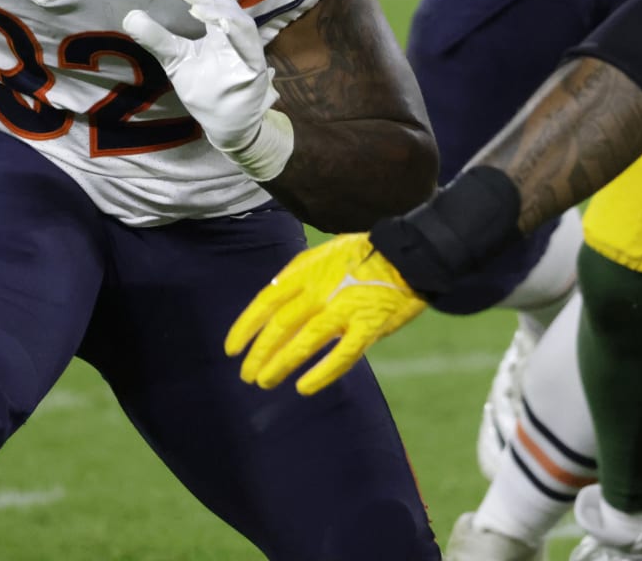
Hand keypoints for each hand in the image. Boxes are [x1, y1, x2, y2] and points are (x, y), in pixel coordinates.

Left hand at [123, 0, 293, 180]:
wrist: (225, 125)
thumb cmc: (205, 92)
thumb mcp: (175, 62)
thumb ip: (157, 40)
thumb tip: (130, 16)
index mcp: (219, 33)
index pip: (209, 4)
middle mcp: (236, 38)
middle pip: (226, 7)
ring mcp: (249, 52)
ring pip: (242, 23)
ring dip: (220, 12)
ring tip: (196, 7)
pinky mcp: (256, 69)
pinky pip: (250, 46)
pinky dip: (237, 32)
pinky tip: (220, 24)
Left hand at [225, 233, 428, 393]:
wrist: (410, 252)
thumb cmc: (367, 253)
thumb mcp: (325, 253)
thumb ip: (300, 275)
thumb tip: (274, 295)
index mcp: (308, 271)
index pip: (266, 301)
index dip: (246, 327)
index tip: (231, 349)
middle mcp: (321, 290)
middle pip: (280, 326)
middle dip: (260, 353)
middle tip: (247, 375)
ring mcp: (345, 309)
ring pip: (304, 342)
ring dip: (281, 364)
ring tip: (265, 382)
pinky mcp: (369, 326)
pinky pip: (342, 355)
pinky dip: (322, 373)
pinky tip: (305, 388)